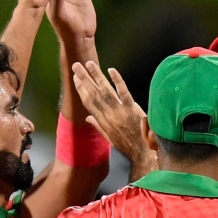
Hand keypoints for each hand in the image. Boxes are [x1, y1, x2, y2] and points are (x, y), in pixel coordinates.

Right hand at [72, 61, 156, 179]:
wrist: (142, 153)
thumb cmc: (127, 146)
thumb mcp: (110, 138)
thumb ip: (98, 126)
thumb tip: (88, 118)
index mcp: (102, 121)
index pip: (88, 102)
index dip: (81, 89)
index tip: (75, 78)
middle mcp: (108, 115)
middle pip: (93, 93)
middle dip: (84, 78)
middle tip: (76, 66)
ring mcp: (120, 111)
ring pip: (105, 90)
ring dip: (96, 76)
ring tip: (89, 64)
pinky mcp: (132, 109)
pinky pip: (123, 92)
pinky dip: (117, 81)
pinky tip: (111, 70)